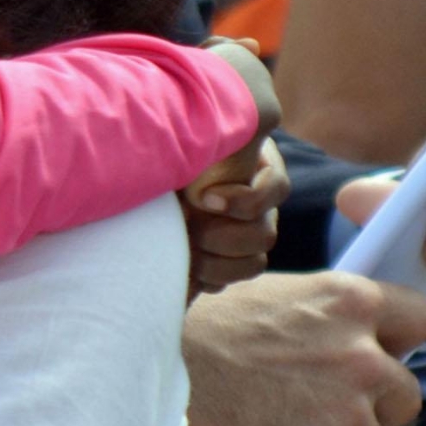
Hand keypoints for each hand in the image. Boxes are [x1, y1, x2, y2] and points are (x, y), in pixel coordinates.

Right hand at [175, 273, 425, 425]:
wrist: (140, 381)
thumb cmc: (193, 336)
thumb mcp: (271, 299)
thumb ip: (325, 317)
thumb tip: (353, 337)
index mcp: (350, 302)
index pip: (421, 319)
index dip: (397, 342)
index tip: (376, 354)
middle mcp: (363, 358)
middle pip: (406, 396)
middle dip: (370, 407)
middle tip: (313, 409)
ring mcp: (347, 419)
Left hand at [184, 138, 286, 294]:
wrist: (147, 165)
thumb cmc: (172, 146)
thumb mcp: (194, 142)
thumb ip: (207, 148)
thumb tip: (203, 175)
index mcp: (259, 171)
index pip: (277, 188)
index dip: (245, 200)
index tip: (204, 197)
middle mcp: (259, 207)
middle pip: (266, 234)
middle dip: (223, 236)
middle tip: (189, 225)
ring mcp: (243, 237)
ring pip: (254, 264)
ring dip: (216, 264)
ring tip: (185, 249)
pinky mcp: (221, 261)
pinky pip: (226, 283)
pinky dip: (203, 279)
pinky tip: (182, 267)